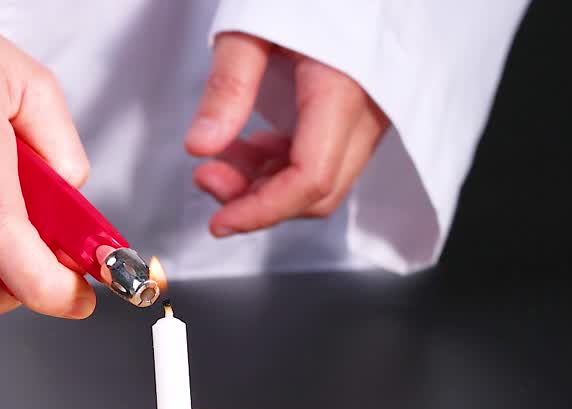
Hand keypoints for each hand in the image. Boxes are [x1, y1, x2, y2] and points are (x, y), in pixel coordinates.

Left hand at [184, 33, 389, 236]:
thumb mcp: (253, 23)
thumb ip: (228, 87)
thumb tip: (200, 147)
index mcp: (343, 93)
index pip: (308, 181)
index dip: (261, 212)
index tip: (218, 221)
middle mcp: (367, 114)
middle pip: (317, 192)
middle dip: (258, 201)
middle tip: (207, 179)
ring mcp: (371, 115)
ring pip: (322, 178)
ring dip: (268, 184)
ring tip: (220, 160)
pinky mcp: (363, 111)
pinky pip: (327, 156)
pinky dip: (284, 165)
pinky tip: (249, 146)